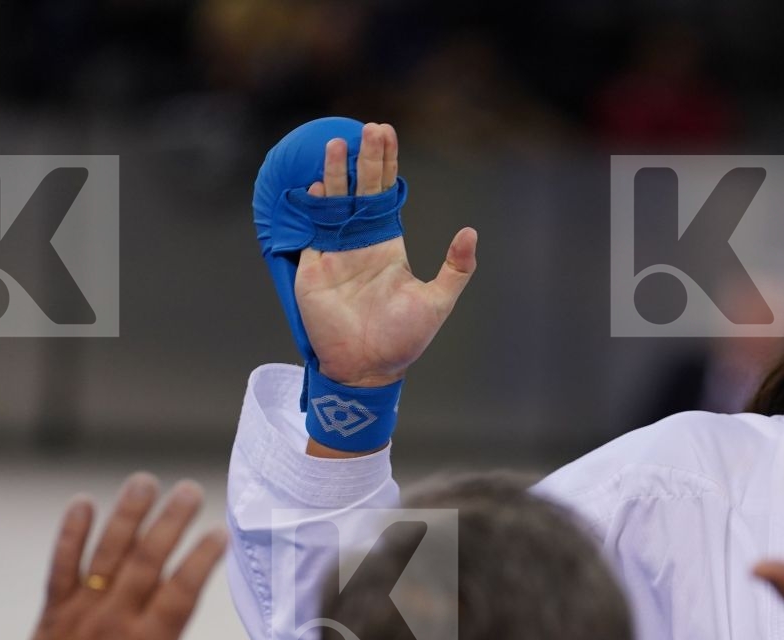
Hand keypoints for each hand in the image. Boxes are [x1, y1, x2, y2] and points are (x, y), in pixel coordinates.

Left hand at [19, 474, 272, 639]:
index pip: (181, 589)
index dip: (202, 558)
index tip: (221, 532)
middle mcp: (117, 619)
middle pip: (147, 559)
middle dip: (171, 521)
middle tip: (190, 490)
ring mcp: (83, 611)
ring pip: (107, 553)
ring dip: (128, 515)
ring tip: (145, 482)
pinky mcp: (56, 611)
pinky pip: (62, 565)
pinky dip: (71, 534)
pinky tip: (83, 504)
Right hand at [295, 122, 477, 390]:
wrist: (369, 367)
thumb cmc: (404, 339)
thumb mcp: (437, 301)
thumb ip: (455, 268)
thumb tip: (470, 231)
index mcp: (388, 245)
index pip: (386, 194)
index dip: (386, 165)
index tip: (387, 134)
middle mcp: (360, 242)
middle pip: (361, 190)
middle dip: (365, 159)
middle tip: (369, 128)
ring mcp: (335, 252)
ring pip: (334, 203)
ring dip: (336, 175)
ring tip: (338, 143)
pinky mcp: (313, 267)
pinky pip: (312, 231)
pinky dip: (314, 208)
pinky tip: (317, 184)